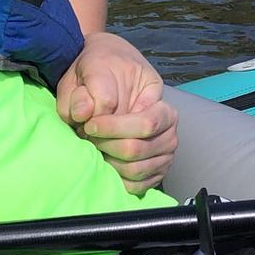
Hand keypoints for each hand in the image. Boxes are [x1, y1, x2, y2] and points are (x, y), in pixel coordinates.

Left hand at [55, 31, 177, 194]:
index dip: (113, 128)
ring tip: (92, 148)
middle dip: (105, 146)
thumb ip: (94, 87)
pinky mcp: (154, 173)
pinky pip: (136, 185)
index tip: (89, 125)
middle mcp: (169, 133)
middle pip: (137, 150)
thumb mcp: (97, 68)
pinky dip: (116, 180)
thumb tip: (85, 113)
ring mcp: (164, 155)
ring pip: (134, 170)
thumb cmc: (105, 75)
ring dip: (107, 162)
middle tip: (86, 137)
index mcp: (163, 107)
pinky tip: (102, 165)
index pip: (145, 124)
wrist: (108, 79)